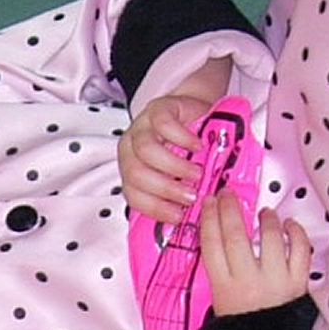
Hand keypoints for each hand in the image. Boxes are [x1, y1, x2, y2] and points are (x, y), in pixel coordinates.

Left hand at [119, 92, 216, 223]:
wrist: (194, 113)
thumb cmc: (188, 149)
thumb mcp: (180, 176)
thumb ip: (177, 194)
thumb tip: (188, 221)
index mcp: (131, 170)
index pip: (132, 195)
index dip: (154, 208)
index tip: (178, 215)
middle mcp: (130, 149)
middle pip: (137, 174)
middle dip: (165, 190)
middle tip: (190, 196)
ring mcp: (141, 127)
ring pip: (146, 151)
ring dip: (174, 167)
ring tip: (196, 174)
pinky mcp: (157, 109)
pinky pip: (163, 125)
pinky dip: (182, 138)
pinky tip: (198, 147)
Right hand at [200, 193, 311, 317]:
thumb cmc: (244, 329)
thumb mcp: (220, 304)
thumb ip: (220, 273)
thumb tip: (218, 239)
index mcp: (223, 288)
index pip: (211, 244)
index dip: (209, 218)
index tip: (209, 202)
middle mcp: (248, 283)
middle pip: (235, 235)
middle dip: (230, 209)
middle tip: (229, 195)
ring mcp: (275, 282)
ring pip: (270, 238)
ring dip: (267, 219)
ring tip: (264, 213)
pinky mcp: (298, 283)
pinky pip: (300, 249)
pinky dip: (296, 233)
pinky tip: (289, 225)